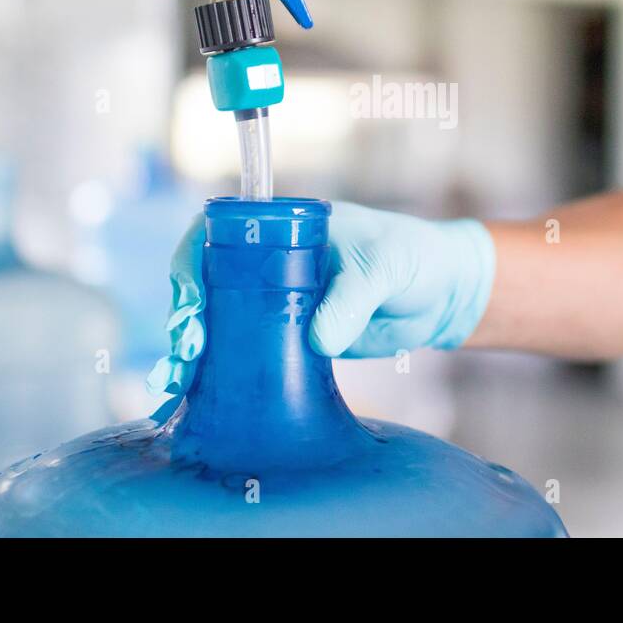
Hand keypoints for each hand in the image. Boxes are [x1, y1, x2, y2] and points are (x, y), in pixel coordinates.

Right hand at [148, 202, 494, 389]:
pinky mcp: (288, 340)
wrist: (442, 295)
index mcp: (281, 229)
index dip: (191, 264)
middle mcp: (268, 263)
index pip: (215, 235)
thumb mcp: (383, 268)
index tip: (193, 300)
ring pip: (217, 322)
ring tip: (180, 379)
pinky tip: (198, 393)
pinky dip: (219, 372)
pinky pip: (244, 354)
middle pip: (205, 284)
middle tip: (189, 348)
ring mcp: (275, 303)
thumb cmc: (414, 257)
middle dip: (186, 315)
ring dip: (192, 349)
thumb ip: (351, 299)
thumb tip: (317, 339)